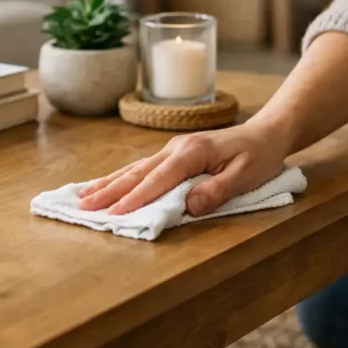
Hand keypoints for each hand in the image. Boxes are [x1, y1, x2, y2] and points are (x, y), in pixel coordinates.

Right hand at [76, 122, 290, 216]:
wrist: (264, 134)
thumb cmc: (258, 157)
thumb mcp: (246, 176)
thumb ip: (216, 191)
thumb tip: (187, 206)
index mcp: (191, 153)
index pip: (157, 180)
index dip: (135, 199)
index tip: (114, 214)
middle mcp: (175, 148)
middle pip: (136, 173)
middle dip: (109, 191)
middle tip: (83, 207)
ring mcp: (170, 149)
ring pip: (133, 169)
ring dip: (108, 184)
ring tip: (83, 197)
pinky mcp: (171, 154)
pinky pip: (140, 168)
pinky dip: (119, 177)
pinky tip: (105, 184)